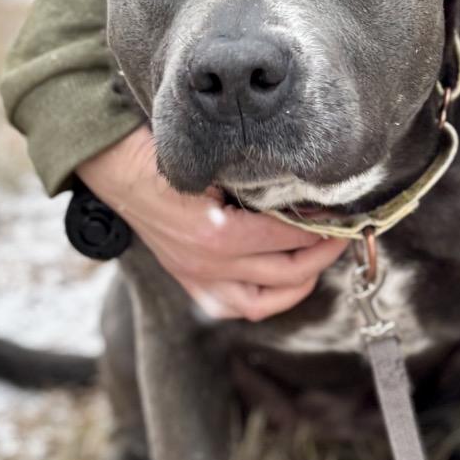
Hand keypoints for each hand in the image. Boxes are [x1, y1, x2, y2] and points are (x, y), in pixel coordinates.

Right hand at [77, 126, 347, 319]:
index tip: (341, 211)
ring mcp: (197, 277)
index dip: (323, 226)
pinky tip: (281, 279)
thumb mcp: (216, 163)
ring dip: (299, 284)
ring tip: (317, 260)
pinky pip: (234, 305)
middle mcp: (209, 265)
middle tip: (340, 234)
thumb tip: (306, 191)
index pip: (290, 238)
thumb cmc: (166, 155)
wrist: (117, 167)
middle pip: (288, 273)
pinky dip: (264, 297)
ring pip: (264, 302)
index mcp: (218, 235)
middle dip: (322, 254)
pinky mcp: (189, 281)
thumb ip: (257, 181)